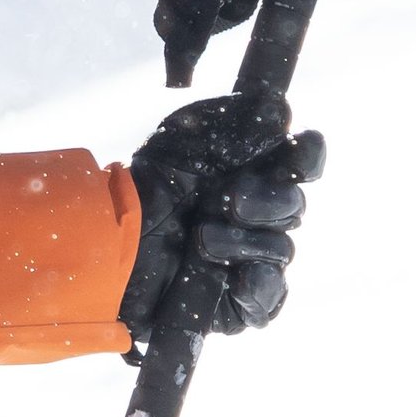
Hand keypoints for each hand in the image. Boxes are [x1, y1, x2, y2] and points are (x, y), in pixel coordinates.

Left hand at [125, 95, 325, 347]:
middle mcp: (258, 216)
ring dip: (247, 242)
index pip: (300, 164)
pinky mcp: (235, 304)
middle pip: (293, 208)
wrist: (108, 238)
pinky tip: (241, 278)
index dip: (307, 156)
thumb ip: (235, 120)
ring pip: (280, 251)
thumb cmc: (147, 182)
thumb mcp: (187, 136)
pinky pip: (268, 301)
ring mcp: (250, 259)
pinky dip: (259, 289)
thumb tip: (281, 112)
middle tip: (231, 199)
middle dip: (269, 201)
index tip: (301, 146)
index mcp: (253, 173)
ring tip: (202, 238)